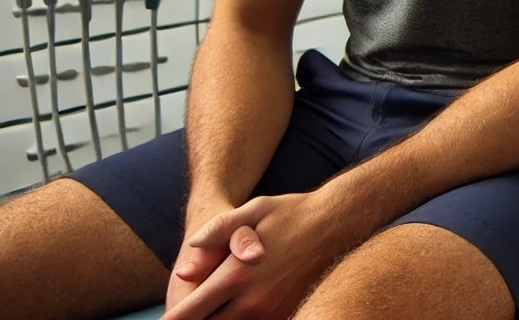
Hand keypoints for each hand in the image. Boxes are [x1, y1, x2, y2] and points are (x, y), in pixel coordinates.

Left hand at [163, 193, 346, 319]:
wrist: (338, 222)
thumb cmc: (290, 213)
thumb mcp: (250, 210)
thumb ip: (215, 233)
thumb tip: (185, 266)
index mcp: (237, 276)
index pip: (190, 313)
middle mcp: (253, 301)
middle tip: (180, 318)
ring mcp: (272, 312)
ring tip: (204, 313)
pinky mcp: (286, 314)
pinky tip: (231, 312)